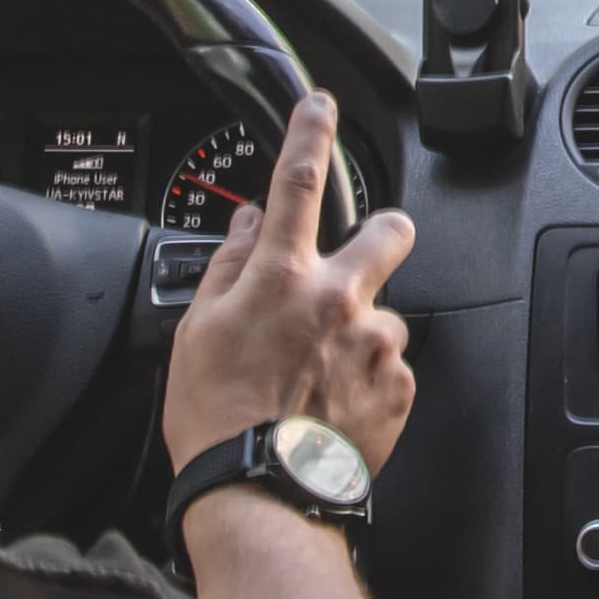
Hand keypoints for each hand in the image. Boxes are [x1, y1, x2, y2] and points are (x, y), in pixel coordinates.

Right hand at [163, 92, 417, 475]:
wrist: (259, 494)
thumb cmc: (217, 421)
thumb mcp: (196, 333)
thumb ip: (228, 267)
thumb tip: (246, 224)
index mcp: (282, 278)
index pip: (299, 180)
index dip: (310, 131)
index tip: (320, 104)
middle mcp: (340, 299)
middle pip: (389, 229)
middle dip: (381, 232)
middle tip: (358, 260)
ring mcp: (377, 342)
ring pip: (384, 311)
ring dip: (361, 329)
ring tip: (321, 375)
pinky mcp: (401, 386)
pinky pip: (391, 366)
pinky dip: (368, 379)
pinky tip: (333, 405)